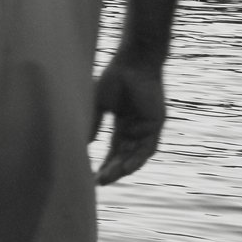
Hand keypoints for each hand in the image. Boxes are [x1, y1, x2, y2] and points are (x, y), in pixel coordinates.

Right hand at [91, 54, 166, 185]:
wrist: (133, 60)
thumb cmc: (116, 77)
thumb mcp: (100, 104)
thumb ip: (94, 123)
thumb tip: (85, 144)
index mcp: (123, 124)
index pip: (114, 150)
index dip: (105, 164)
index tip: (92, 177)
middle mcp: (136, 128)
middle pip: (124, 156)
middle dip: (112, 170)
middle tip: (98, 181)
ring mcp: (147, 127)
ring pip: (136, 155)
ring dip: (123, 168)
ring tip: (109, 177)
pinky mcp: (157, 123)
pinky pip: (148, 146)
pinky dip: (137, 158)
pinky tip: (125, 167)